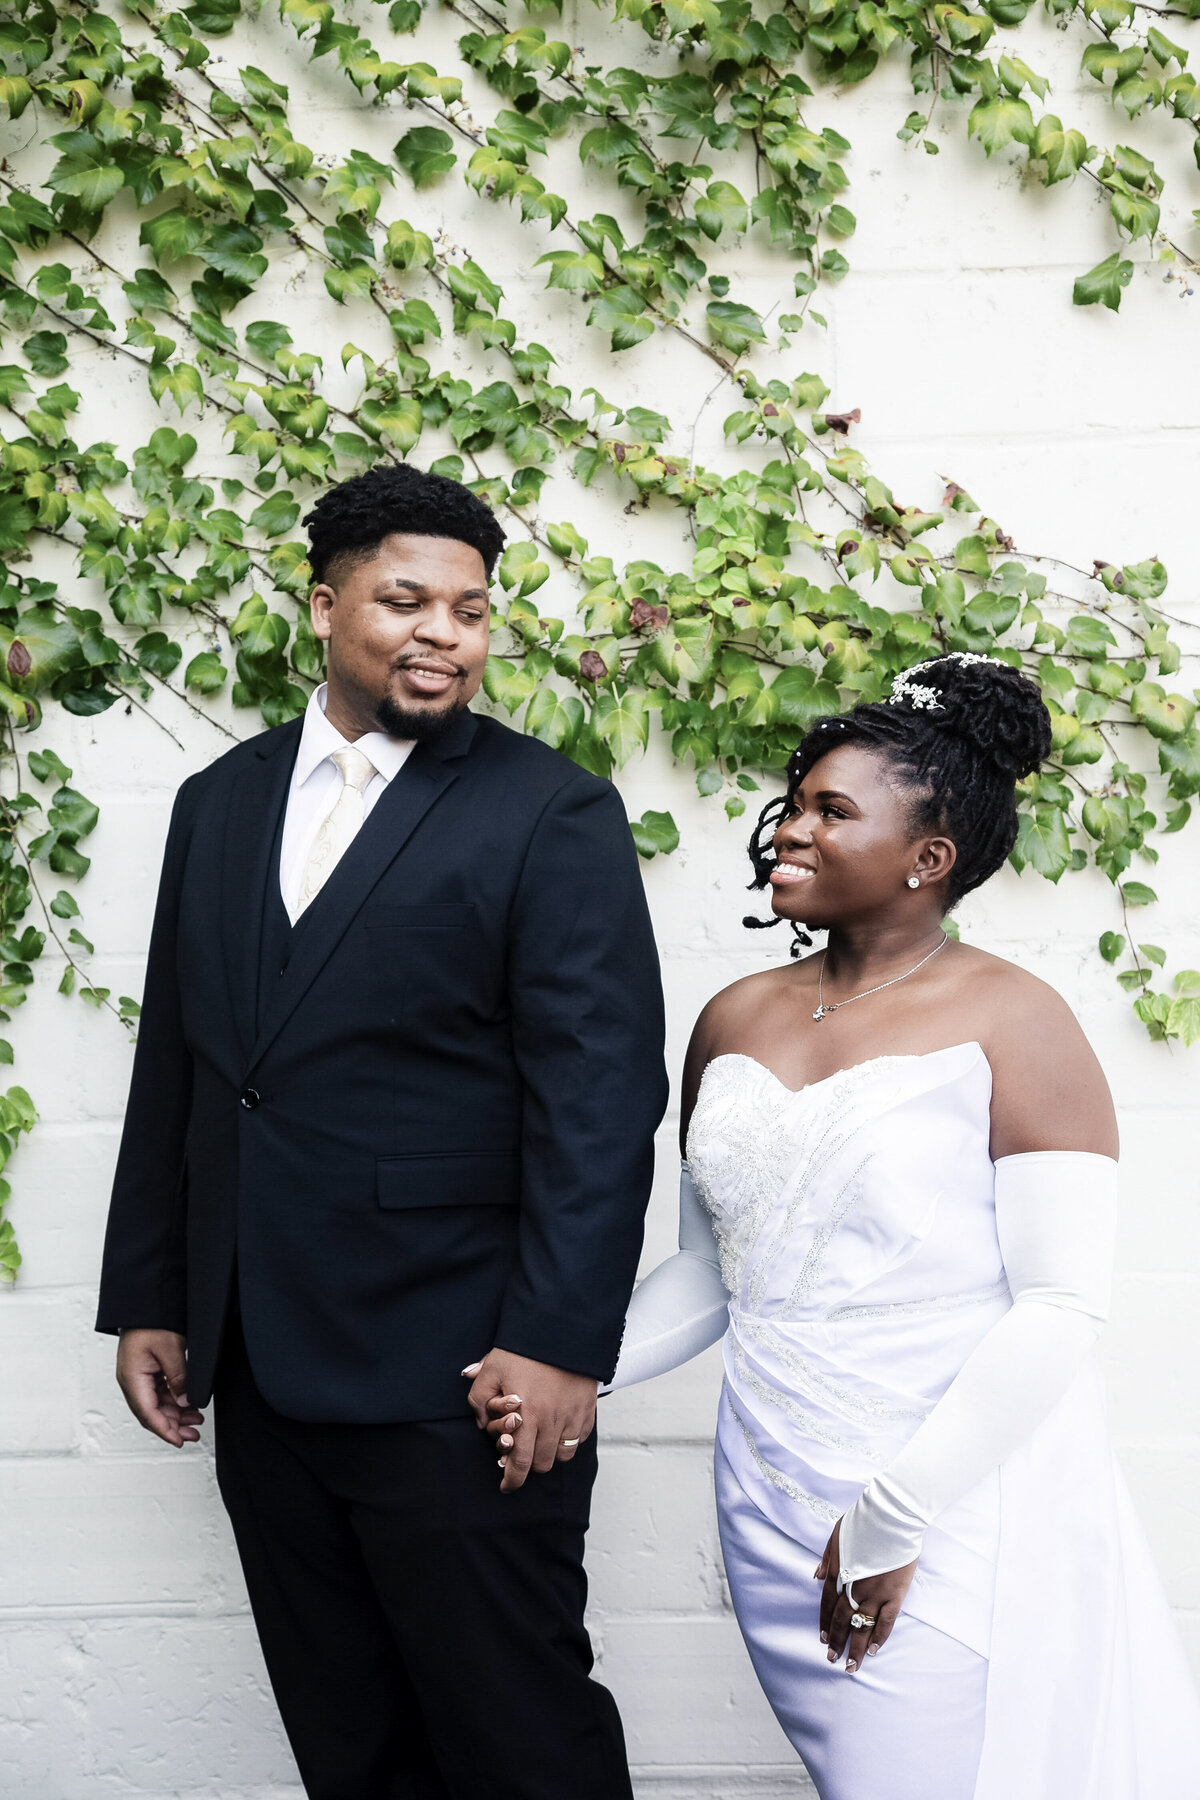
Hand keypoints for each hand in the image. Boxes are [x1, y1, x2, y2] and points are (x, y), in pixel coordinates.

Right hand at [116, 1329, 204, 1447]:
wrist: (146, 1305)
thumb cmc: (152, 1322)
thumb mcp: (170, 1349)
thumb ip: (178, 1378)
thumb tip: (185, 1402)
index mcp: (132, 1378)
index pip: (147, 1413)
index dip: (164, 1430)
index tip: (179, 1441)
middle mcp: (132, 1381)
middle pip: (151, 1413)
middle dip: (172, 1427)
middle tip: (193, 1435)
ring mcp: (138, 1378)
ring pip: (156, 1405)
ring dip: (175, 1416)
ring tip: (196, 1422)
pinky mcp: (146, 1373)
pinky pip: (159, 1394)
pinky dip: (174, 1402)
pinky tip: (189, 1406)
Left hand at [461, 1349, 596, 1492]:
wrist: (562, 1330)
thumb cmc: (525, 1349)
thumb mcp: (492, 1367)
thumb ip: (479, 1397)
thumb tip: (482, 1422)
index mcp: (527, 1416)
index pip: (520, 1462)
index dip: (512, 1480)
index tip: (506, 1485)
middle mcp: (552, 1422)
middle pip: (541, 1464)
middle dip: (528, 1465)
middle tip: (520, 1454)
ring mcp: (573, 1417)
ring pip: (562, 1456)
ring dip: (549, 1454)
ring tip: (539, 1441)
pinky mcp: (588, 1411)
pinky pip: (578, 1440)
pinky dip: (567, 1441)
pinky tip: (557, 1429)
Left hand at [815, 1518, 916, 1673]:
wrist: (892, 1515)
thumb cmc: (864, 1521)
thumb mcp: (836, 1535)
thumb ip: (827, 1558)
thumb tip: (817, 1576)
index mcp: (838, 1571)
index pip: (826, 1603)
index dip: (824, 1622)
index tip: (822, 1638)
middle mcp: (853, 1586)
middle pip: (841, 1619)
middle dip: (836, 1641)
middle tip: (831, 1658)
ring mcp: (875, 1592)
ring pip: (862, 1626)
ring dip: (855, 1647)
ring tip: (850, 1666)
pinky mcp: (895, 1593)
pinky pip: (886, 1620)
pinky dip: (880, 1636)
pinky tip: (874, 1650)